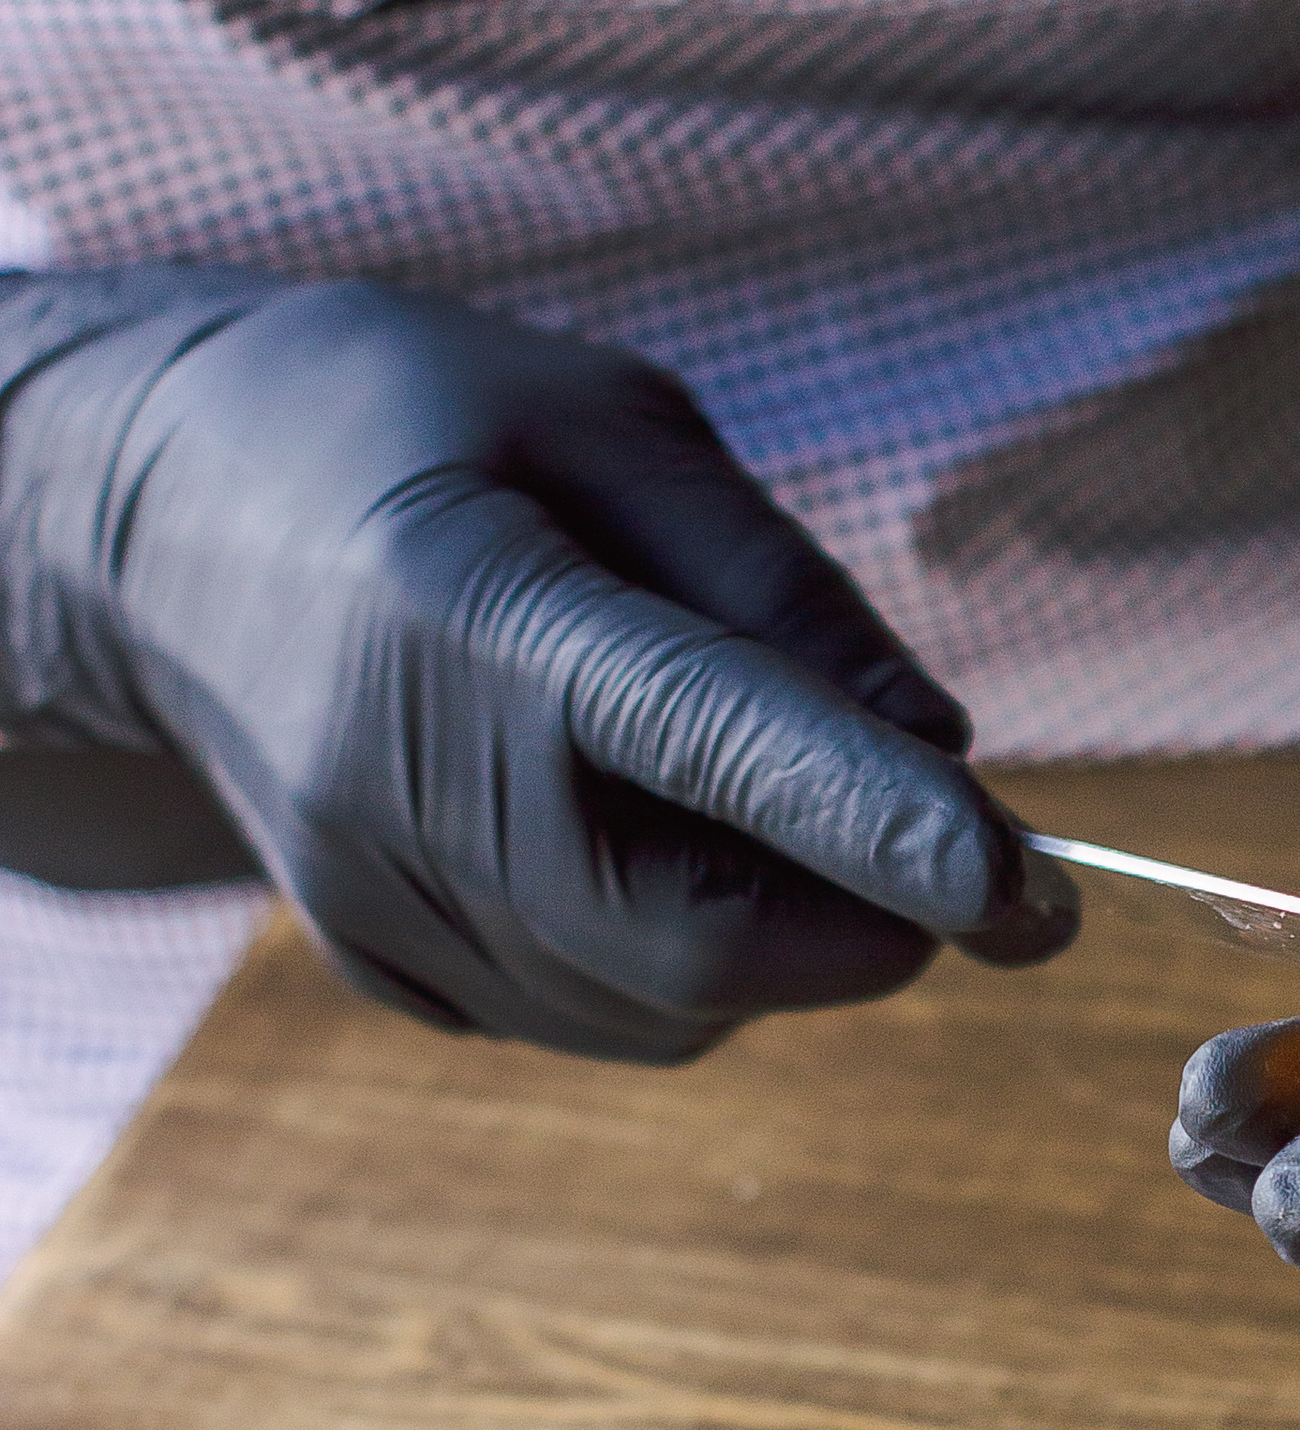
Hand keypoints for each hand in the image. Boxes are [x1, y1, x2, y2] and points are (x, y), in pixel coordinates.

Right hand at [0, 271, 1072, 1057]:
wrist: (143, 520)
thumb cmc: (402, 424)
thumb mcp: (610, 418)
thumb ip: (782, 593)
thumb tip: (940, 759)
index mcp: (473, 611)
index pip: (710, 745)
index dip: (881, 828)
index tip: (1027, 893)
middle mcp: (408, 791)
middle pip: (702, 942)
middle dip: (864, 910)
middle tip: (942, 835)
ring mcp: (382, 904)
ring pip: (669, 1006)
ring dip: (776, 932)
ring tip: (733, 779)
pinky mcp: (385, 971)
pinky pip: (601, 1010)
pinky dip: (680, 950)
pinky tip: (631, 823)